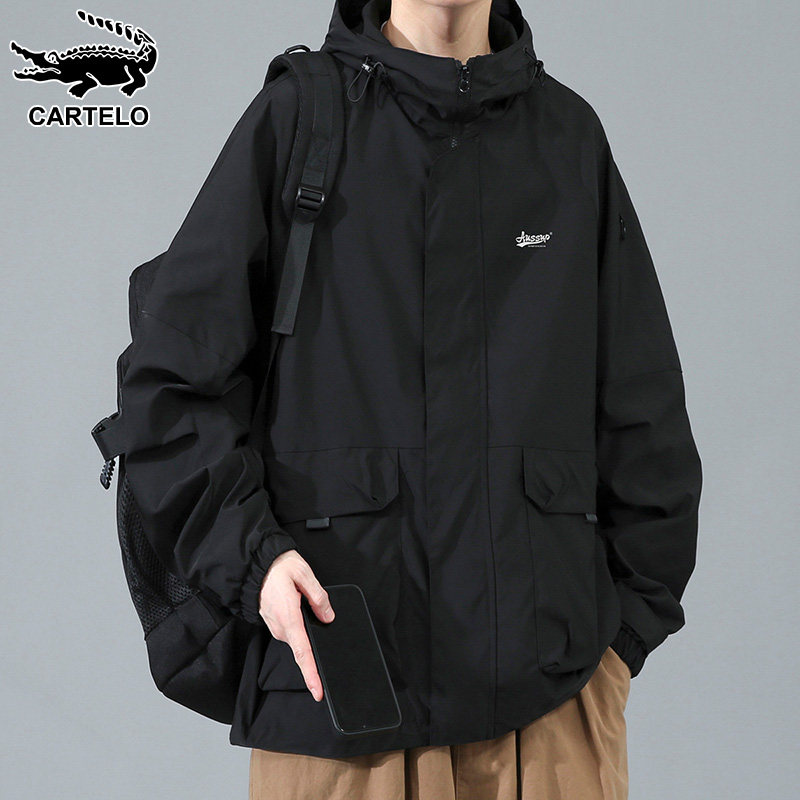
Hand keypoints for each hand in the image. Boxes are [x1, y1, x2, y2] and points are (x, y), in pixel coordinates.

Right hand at [258, 549, 333, 701]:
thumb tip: (328, 617)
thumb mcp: (304, 574)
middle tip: (321, 626)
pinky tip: (303, 611)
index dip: (311, 674)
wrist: (257, 565)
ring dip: (307, 631)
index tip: (318, 691)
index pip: (302, 652)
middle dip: (315, 645)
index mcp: (289, 617)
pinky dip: (301, 628)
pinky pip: (293, 632)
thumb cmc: (279, 567)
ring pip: (299, 638)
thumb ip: (318, 597)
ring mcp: (276, 627)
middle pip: (304, 647)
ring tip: (307, 603)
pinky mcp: (276, 624)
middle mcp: (281, 627)